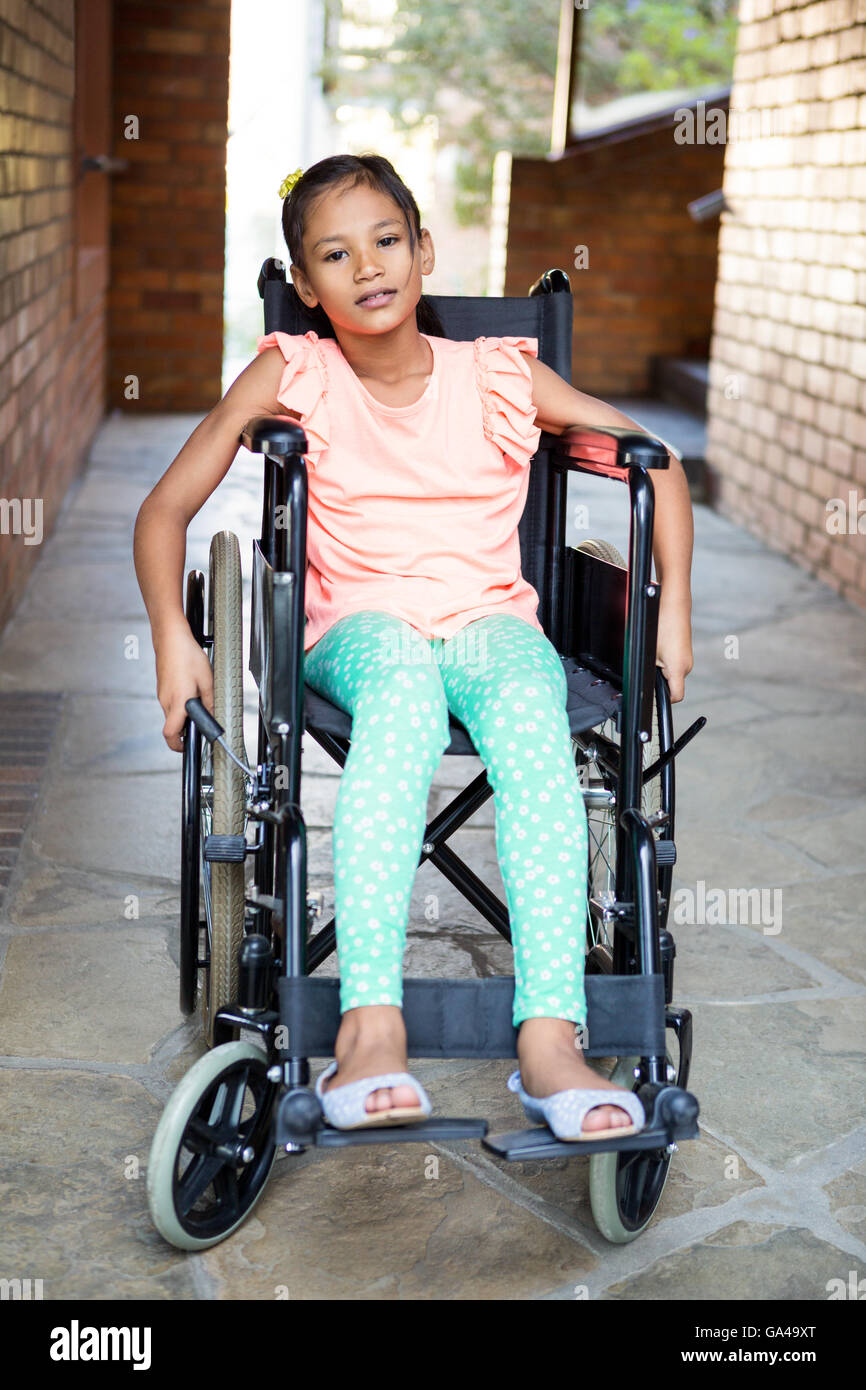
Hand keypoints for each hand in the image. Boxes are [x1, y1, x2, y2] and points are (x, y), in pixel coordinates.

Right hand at [155, 624, 214, 751]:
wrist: (170, 638)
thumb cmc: (186, 655)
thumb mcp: (207, 680)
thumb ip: (210, 702)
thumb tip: (214, 716)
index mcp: (177, 702)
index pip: (170, 734)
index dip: (178, 745)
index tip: (188, 746)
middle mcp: (166, 701)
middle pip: (172, 725)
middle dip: (186, 728)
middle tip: (201, 722)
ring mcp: (162, 694)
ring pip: (172, 713)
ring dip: (184, 713)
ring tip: (198, 699)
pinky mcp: (162, 687)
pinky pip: (171, 702)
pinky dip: (180, 702)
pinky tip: (191, 689)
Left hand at [655, 598, 692, 702]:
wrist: (674, 604)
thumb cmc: (662, 625)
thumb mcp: (649, 651)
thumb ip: (648, 670)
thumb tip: (643, 681)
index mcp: (679, 669)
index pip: (675, 697)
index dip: (663, 700)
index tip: (653, 697)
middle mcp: (687, 666)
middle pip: (672, 685)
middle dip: (659, 680)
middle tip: (647, 665)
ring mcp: (687, 658)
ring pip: (672, 673)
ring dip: (661, 668)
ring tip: (653, 651)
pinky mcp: (685, 651)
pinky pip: (674, 663)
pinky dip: (665, 659)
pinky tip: (659, 646)